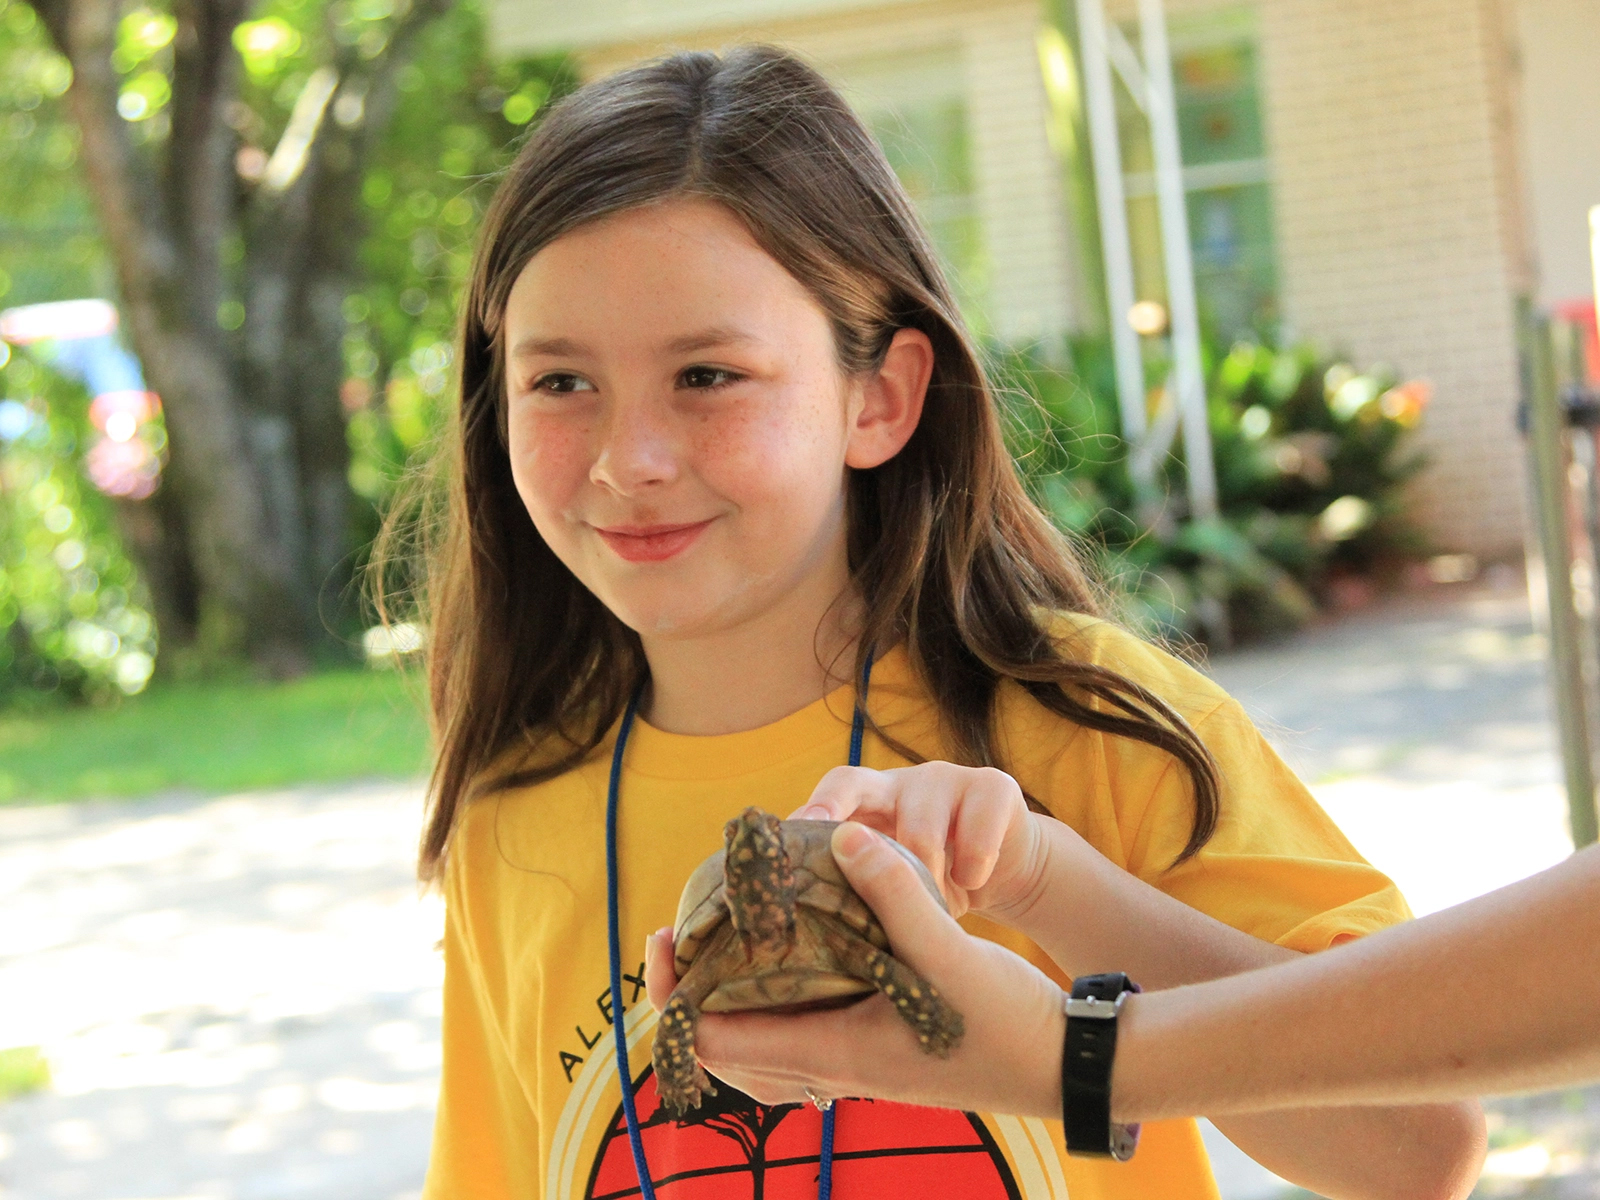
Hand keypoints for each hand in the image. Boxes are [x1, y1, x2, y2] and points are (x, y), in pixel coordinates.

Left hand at [644, 821, 1065, 1118]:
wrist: (1068, 1067)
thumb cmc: (1009, 1023)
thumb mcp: (950, 953)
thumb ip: (894, 894)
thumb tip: (838, 835)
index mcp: (836, 1052)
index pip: (720, 1041)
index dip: (678, 994)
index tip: (663, 939)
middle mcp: (836, 1066)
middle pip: (729, 1043)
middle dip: (694, 989)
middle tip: (677, 932)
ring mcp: (857, 1061)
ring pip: (764, 1036)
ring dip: (734, 990)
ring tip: (721, 935)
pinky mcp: (879, 1047)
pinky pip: (800, 1026)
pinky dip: (776, 992)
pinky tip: (788, 947)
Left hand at [791, 762, 1043, 919]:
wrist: (1011, 875)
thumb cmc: (938, 893)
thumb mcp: (896, 900)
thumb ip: (858, 899)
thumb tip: (799, 932)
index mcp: (864, 809)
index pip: (821, 802)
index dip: (802, 820)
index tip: (778, 850)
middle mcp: (896, 786)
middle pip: (850, 780)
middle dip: (832, 811)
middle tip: (829, 851)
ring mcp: (945, 780)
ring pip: (920, 819)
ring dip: (922, 869)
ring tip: (930, 908)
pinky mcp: (993, 788)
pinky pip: (978, 821)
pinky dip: (974, 858)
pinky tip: (973, 882)